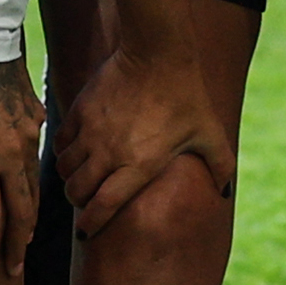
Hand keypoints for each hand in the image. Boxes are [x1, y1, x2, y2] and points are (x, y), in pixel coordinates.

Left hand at [0, 51, 44, 271]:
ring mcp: (26, 136)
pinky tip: (28, 187)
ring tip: (23, 238)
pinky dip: (32, 178)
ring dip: (29, 215)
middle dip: (16, 244)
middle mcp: (9, 152)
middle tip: (12, 268)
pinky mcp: (34, 119)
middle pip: (20, 210)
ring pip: (34, 186)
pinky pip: (36, 156)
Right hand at [57, 35, 233, 240]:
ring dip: (70, 178)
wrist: (157, 52)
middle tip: (86, 201)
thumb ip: (220, 165)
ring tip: (80, 176)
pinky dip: (64, 152)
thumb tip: (225, 192)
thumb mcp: (209, 132)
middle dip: (79, 202)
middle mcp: (109, 153)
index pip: (104, 206)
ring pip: (65, 169)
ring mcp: (91, 132)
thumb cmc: (186, 95)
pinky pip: (60, 142)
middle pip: (77, 191)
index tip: (87, 232)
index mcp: (139, 165)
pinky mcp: (80, 111)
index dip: (92, 223)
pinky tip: (75, 151)